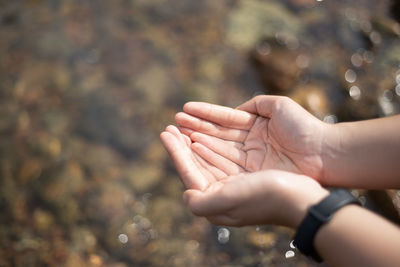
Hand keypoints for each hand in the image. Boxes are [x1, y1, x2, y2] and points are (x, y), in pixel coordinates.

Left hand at [161, 125, 327, 227]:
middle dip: (183, 143)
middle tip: (171, 125)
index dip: (175, 151)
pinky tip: (206, 133)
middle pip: (198, 162)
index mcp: (216, 199)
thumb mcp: (228, 202)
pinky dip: (214, 141)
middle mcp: (224, 191)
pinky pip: (226, 151)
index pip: (189, 171)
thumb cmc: (265, 197)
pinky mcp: (251, 168)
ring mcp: (237, 180)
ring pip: (211, 154)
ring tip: (183, 123)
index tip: (165, 132)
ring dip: (196, 137)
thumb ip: (200, 203)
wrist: (302, 197)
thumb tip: (185, 195)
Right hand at [175, 95, 328, 181]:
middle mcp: (248, 143)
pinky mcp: (250, 174)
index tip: (184, 109)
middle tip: (173, 124)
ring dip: (196, 140)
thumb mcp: (279, 106)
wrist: (325, 154)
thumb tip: (237, 110)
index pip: (224, 119)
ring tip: (176, 134)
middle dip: (194, 128)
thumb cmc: (304, 127)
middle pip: (216, 135)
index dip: (204, 114)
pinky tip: (193, 147)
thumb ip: (255, 104)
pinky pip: (224, 162)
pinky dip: (208, 154)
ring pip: (217, 148)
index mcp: (255, 126)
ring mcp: (248, 159)